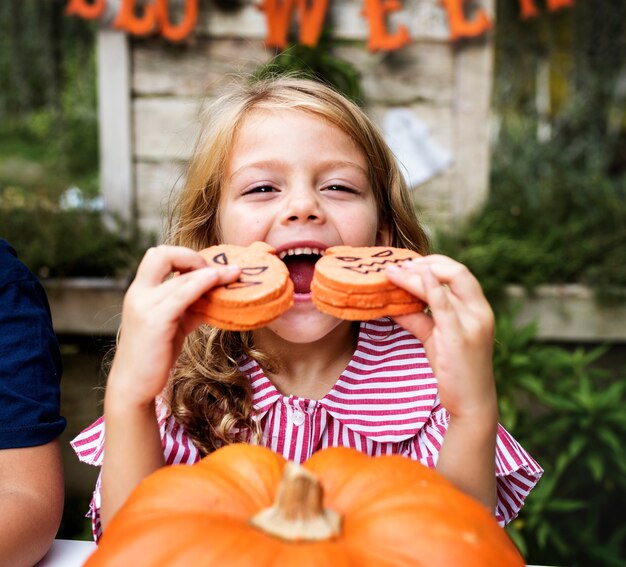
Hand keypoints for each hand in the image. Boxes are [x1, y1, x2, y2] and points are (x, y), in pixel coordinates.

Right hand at [106, 245, 240, 407]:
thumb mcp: (173, 324)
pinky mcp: (155, 321)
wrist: (134, 385)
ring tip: (233, 274)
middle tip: (214, 270)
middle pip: (161, 254)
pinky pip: (182, 294)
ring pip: (180, 276)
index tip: (205, 269)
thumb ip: (190, 307)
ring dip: (211, 272)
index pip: (158, 256)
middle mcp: (139, 293)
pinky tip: (217, 282)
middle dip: (191, 256)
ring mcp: (145, 306)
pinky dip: (202, 284)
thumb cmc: (154, 354)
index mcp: (140, 291)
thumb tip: (216, 296)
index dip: (184, 257)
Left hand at [386, 255, 496, 419]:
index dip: (435, 263)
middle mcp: (480, 312)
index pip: (460, 273)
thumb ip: (417, 318)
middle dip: (427, 263)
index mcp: (479, 308)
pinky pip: (443, 306)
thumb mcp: (435, 337)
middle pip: (456, 272)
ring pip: (445, 285)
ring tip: (393, 272)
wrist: (471, 401)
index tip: (411, 264)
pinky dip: (428, 288)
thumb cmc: (454, 368)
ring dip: (416, 275)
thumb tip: (391, 303)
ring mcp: (471, 324)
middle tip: (400, 266)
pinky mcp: (457, 337)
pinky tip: (412, 279)